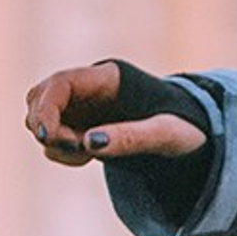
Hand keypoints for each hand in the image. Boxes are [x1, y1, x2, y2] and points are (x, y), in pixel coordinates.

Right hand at [23, 60, 209, 166]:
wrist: (196, 137)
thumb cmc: (189, 128)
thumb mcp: (167, 134)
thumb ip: (131, 138)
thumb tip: (89, 143)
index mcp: (110, 78)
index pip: (60, 83)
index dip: (45, 109)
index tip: (49, 138)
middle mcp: (90, 87)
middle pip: (40, 98)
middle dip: (47, 127)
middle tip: (77, 150)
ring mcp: (83, 106)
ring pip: (41, 118)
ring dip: (54, 142)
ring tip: (87, 155)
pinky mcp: (81, 125)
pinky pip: (53, 137)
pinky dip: (60, 151)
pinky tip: (86, 157)